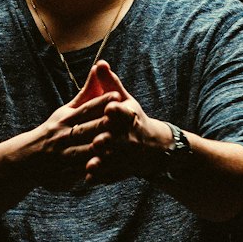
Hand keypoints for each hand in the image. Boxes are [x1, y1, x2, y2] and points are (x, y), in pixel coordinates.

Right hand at [29, 70, 122, 189]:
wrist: (26, 158)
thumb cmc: (54, 131)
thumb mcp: (65, 112)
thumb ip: (85, 95)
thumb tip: (97, 69)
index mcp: (65, 120)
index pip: (85, 109)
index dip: (100, 103)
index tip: (116, 96)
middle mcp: (63, 136)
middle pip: (84, 130)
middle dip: (101, 126)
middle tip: (120, 120)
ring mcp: (61, 156)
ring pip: (81, 152)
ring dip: (96, 150)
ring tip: (113, 147)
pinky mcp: (61, 173)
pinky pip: (77, 173)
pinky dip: (89, 172)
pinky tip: (103, 170)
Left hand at [81, 62, 171, 185]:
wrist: (154, 147)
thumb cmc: (132, 118)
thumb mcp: (125, 100)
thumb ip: (110, 84)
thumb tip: (99, 63)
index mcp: (131, 116)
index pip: (125, 112)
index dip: (118, 110)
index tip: (110, 108)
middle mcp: (132, 136)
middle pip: (120, 138)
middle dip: (109, 139)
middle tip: (97, 140)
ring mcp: (129, 155)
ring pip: (116, 159)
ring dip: (104, 162)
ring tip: (90, 164)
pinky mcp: (125, 169)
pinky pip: (113, 174)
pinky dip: (102, 177)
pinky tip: (89, 178)